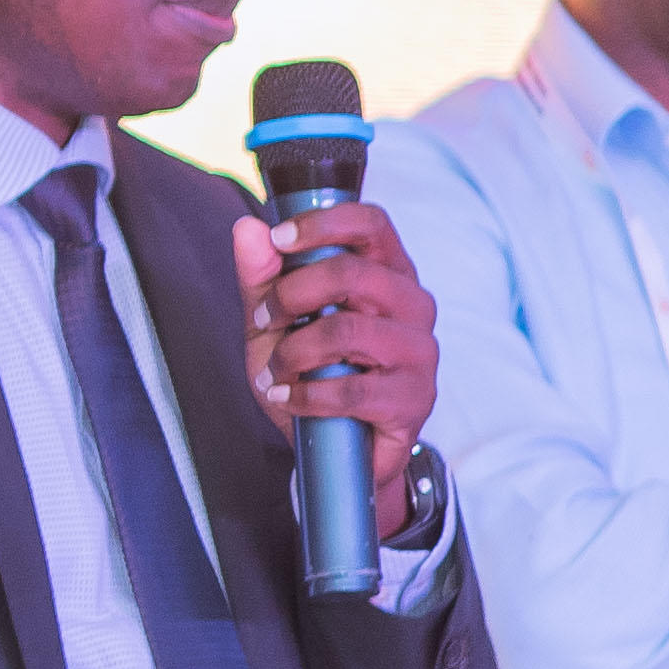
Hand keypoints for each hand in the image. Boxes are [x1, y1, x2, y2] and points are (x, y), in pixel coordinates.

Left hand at [238, 203, 441, 531]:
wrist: (336, 445)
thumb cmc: (311, 371)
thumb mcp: (272, 322)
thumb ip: (260, 277)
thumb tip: (248, 228)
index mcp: (386, 273)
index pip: (372, 223)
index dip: (324, 223)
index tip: (279, 239)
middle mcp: (412, 305)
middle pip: (353, 272)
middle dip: (290, 295)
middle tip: (265, 320)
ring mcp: (419, 351)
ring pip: (348, 330)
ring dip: (294, 352)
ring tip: (276, 370)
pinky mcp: (414, 398)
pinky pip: (351, 390)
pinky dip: (305, 395)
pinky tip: (289, 398)